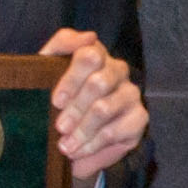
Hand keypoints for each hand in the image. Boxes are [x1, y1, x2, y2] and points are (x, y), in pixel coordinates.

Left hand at [39, 26, 147, 175]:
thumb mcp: (48, 70)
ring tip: (65, 145)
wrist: (72, 138)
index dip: (71, 79)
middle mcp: (117, 70)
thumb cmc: (59, 100)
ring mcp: (130, 94)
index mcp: (96, 55)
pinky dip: (92, 144)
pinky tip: (78, 151)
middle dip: (75, 109)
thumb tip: (89, 36)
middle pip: (98, 83)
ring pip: (105, 108)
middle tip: (60, 127)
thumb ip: (62, 45)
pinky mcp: (139, 118)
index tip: (57, 101)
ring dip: (81, 130)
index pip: (90, 54)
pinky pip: (114, 131)